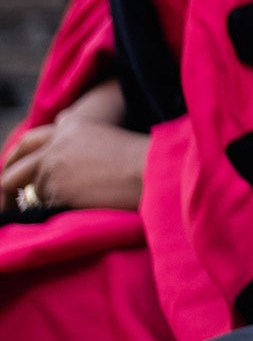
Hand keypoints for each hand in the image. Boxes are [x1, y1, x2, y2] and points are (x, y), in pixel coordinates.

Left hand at [2, 106, 146, 211]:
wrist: (150, 171)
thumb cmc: (140, 158)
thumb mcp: (106, 137)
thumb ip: (77, 142)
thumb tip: (56, 147)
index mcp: (70, 127)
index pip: (29, 141)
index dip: (19, 158)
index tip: (18, 171)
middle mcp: (56, 145)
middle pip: (15, 166)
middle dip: (7, 184)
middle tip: (7, 199)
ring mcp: (53, 169)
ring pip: (31, 191)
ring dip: (37, 202)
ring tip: (50, 211)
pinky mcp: (57, 191)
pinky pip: (44, 208)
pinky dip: (52, 213)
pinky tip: (70, 213)